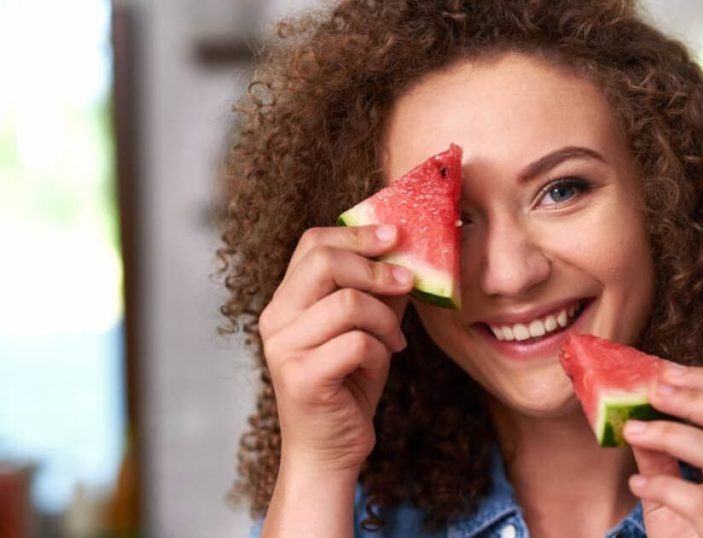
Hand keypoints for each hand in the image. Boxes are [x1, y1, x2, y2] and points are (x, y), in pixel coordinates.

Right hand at [258, 224, 413, 473]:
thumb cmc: (349, 386)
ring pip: (348, 303)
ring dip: (385, 320)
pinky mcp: (301, 378)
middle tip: (408, 281)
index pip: (313, 244)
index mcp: (286, 301)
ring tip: (393, 340)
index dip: (357, 233)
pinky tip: (380, 363)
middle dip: (376, 268)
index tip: (396, 236)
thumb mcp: (367, 329)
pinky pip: (356, 343)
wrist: (330, 450)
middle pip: (325, 262)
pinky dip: (379, 351)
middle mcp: (275, 320)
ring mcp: (283, 349)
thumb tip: (407, 252)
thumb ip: (378, 292)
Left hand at [623, 366, 702, 537]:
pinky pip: (698, 502)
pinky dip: (662, 487)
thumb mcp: (672, 493)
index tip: (664, 369)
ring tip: (633, 430)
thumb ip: (659, 456)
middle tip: (652, 390)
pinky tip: (637, 487)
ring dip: (671, 434)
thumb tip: (634, 414)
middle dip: (695, 396)